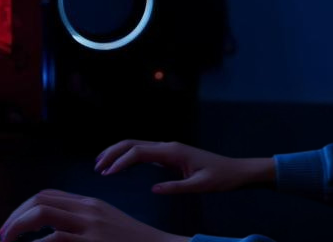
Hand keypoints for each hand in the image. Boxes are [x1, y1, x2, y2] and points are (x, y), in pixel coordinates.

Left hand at [0, 188, 188, 241]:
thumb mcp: (105, 226)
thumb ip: (80, 223)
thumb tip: (50, 232)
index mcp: (89, 204)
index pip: (47, 195)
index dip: (22, 208)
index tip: (12, 226)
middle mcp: (88, 210)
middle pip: (39, 201)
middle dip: (14, 217)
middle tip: (3, 236)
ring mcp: (90, 227)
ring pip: (42, 214)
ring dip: (17, 228)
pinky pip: (55, 239)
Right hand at [94, 139, 249, 193]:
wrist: (234, 171)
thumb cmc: (220, 178)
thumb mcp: (200, 186)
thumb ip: (176, 187)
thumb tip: (153, 189)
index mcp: (173, 151)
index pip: (140, 152)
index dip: (121, 161)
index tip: (107, 173)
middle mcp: (168, 146)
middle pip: (133, 143)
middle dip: (113, 153)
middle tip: (97, 168)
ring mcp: (168, 149)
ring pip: (137, 145)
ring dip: (118, 153)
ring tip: (102, 165)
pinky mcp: (170, 155)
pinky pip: (144, 151)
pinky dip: (129, 156)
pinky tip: (121, 166)